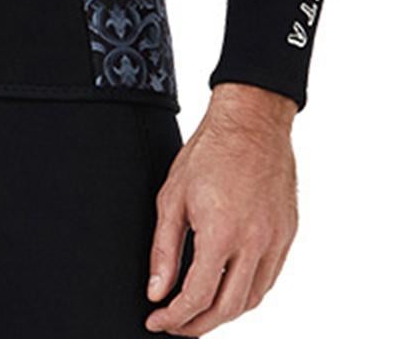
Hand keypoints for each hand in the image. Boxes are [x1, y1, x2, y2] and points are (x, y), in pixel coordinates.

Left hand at [145, 83, 297, 333]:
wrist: (251, 125)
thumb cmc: (207, 153)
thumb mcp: (172, 197)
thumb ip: (164, 249)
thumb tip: (157, 290)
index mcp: (221, 233)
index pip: (198, 296)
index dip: (175, 317)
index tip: (156, 322)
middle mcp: (254, 244)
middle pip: (228, 308)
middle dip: (198, 326)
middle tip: (175, 328)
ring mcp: (276, 243)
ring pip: (252, 299)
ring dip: (224, 314)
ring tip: (198, 315)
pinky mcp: (287, 237)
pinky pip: (268, 279)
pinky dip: (246, 294)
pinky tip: (226, 291)